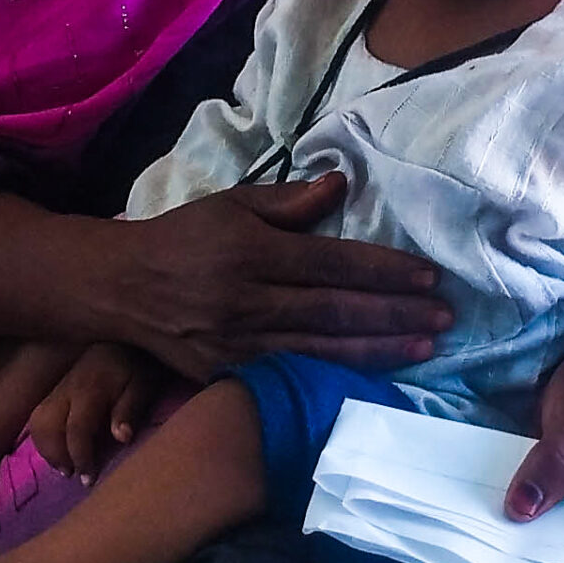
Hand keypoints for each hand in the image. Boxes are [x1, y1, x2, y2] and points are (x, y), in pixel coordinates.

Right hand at [26, 343, 169, 480]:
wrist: (122, 338)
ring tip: (65, 466)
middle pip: (46, 425)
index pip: (76, 428)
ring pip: (37, 421)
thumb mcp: (143, 385)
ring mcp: (58, 388)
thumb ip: (130, 410)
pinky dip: (44, 438)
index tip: (89, 480)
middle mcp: (67, 389)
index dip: (80, 457)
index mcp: (90, 389)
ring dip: (47, 448)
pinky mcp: (55, 389)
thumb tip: (121, 438)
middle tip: (74, 474)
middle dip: (56, 455)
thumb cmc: (136, 366)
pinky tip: (59, 450)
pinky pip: (38, 415)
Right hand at [117, 174, 451, 379]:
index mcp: (251, 250)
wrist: (119, 287)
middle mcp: (247, 300)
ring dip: (378, 350)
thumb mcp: (231, 204)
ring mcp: (238, 343)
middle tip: (445, 317)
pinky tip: (371, 377)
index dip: (383, 271)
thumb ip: (289, 201)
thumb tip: (342, 184)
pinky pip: (291, 377)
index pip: (332, 263)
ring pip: (321, 350)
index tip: (428, 276)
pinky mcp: (227, 374)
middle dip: (395, 314)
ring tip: (425, 348)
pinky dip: (334, 378)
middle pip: (335, 310)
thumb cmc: (182, 238)